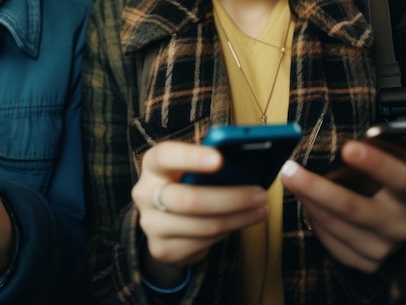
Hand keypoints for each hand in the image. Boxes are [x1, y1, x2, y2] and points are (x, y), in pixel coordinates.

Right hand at [132, 141, 267, 276]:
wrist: (164, 217)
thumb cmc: (186, 180)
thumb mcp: (191, 165)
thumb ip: (208, 161)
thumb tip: (244, 162)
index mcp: (152, 164)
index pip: (166, 156)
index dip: (192, 157)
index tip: (220, 159)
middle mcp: (145, 193)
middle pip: (190, 199)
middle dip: (231, 198)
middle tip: (260, 194)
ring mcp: (151, 224)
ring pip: (203, 226)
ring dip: (238, 218)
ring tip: (260, 210)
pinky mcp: (161, 249)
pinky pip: (203, 243)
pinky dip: (227, 232)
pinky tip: (240, 223)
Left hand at [281, 140, 405, 272]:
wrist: (395, 218)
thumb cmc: (383, 182)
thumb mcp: (386, 165)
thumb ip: (369, 153)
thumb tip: (336, 140)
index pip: (398, 179)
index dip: (375, 163)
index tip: (348, 148)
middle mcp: (401, 225)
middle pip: (354, 207)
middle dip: (316, 188)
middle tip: (289, 170)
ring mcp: (385, 247)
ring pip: (336, 225)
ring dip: (307, 200)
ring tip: (289, 179)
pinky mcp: (367, 262)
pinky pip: (331, 242)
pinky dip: (314, 221)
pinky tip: (306, 203)